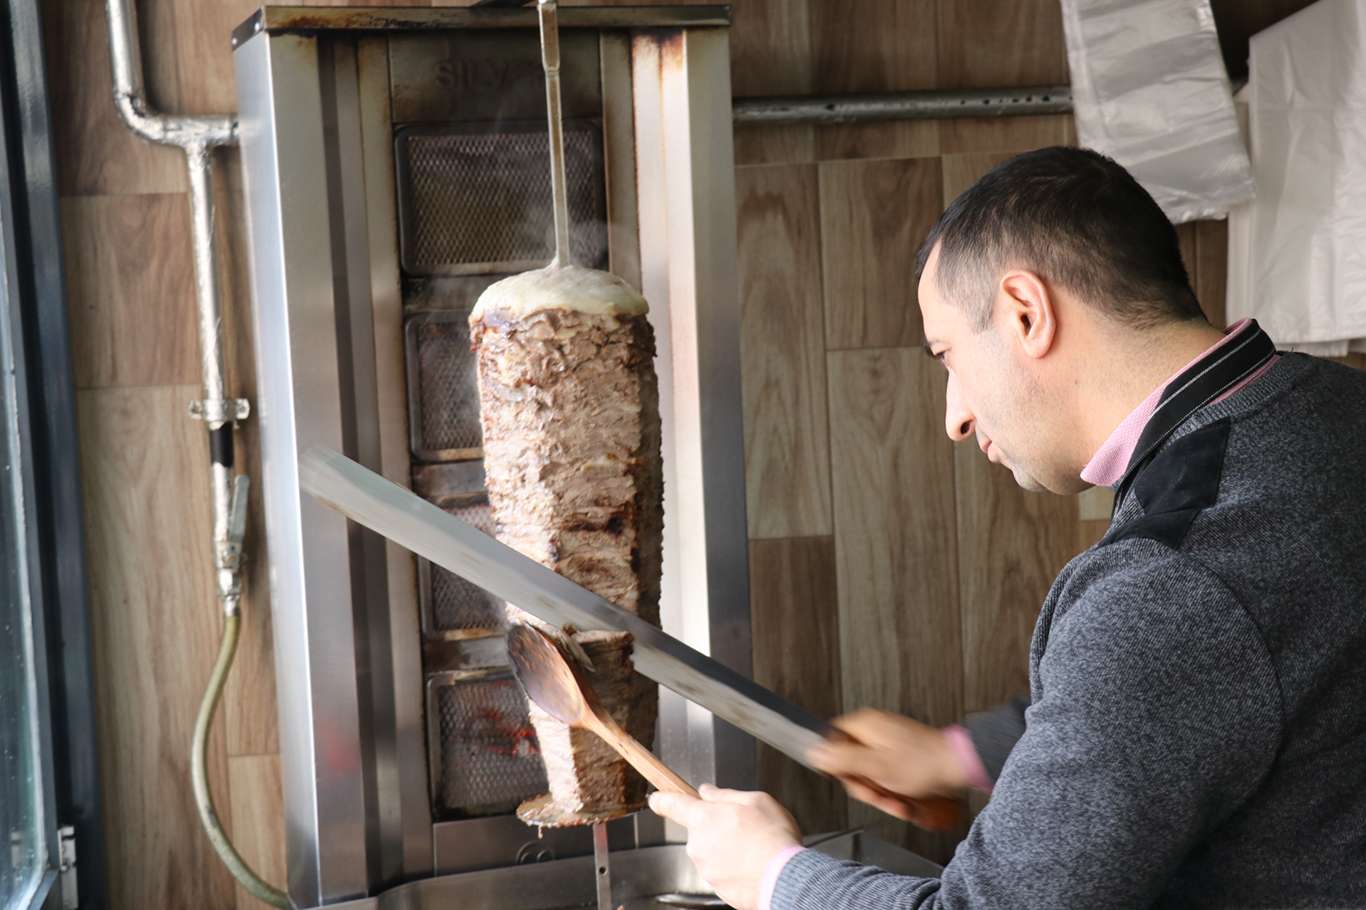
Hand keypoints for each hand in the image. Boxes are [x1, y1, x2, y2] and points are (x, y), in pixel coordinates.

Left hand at [648, 784, 800, 909]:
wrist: (785, 879)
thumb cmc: (773, 838)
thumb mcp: (755, 800)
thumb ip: (726, 795)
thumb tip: (707, 792)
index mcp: (703, 818)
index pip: (672, 804)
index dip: (662, 799)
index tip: (656, 799)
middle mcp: (698, 844)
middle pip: (699, 829)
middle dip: (716, 826)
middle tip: (744, 826)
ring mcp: (706, 869)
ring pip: (711, 851)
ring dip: (726, 848)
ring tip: (753, 847)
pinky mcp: (716, 888)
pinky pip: (721, 871)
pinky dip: (734, 868)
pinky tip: (753, 863)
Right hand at [808, 708, 968, 821]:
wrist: (958, 767)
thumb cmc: (922, 764)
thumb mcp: (875, 766)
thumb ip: (841, 759)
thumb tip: (813, 752)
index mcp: (864, 725)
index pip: (831, 741)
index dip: (837, 765)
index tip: (851, 780)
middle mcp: (874, 730)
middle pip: (850, 761)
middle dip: (864, 786)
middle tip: (878, 794)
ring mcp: (888, 743)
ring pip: (868, 772)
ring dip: (880, 792)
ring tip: (897, 801)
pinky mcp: (900, 756)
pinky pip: (885, 775)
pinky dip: (892, 790)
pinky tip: (903, 800)